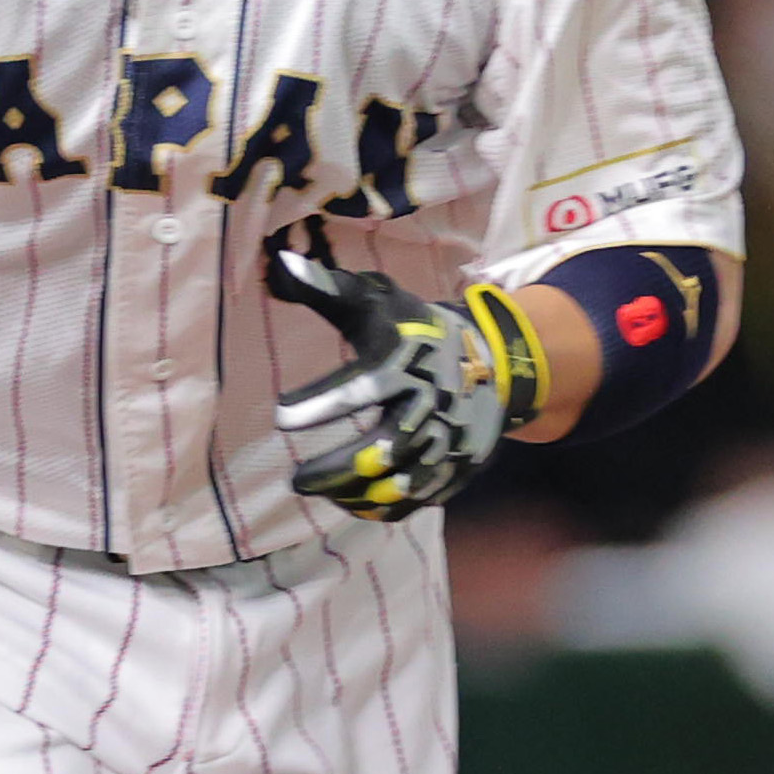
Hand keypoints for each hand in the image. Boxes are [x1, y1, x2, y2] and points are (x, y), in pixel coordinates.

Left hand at [264, 239, 537, 521]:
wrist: (494, 359)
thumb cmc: (416, 330)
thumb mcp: (378, 302)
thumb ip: (328, 289)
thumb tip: (283, 265)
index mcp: (404, 365)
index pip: (360, 388)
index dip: (319, 404)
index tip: (279, 417)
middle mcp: (430, 407)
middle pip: (381, 450)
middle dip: (334, 471)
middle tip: (295, 480)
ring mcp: (447, 442)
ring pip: (399, 483)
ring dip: (353, 494)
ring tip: (317, 490)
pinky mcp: (457, 467)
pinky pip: (419, 499)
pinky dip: (384, 508)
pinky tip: (350, 504)